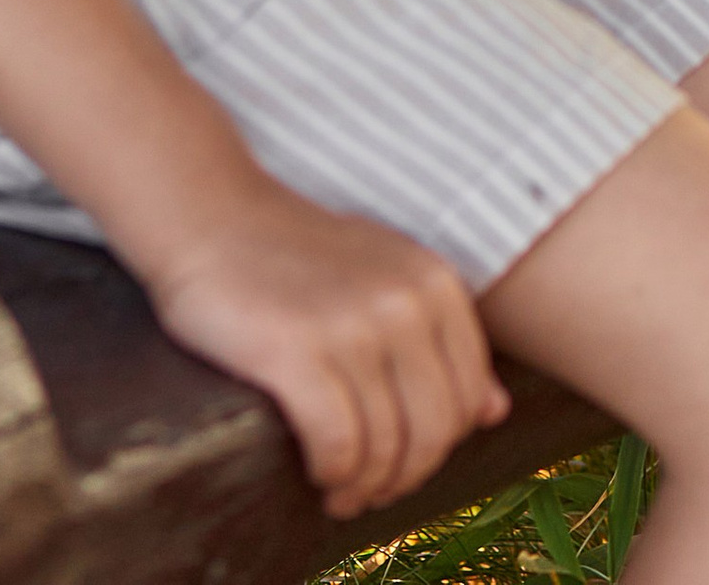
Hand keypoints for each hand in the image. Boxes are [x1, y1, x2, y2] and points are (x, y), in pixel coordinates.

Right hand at [146, 177, 509, 519]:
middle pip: (433, 433)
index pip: (468, 400)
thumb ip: (442, 340)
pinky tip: (318, 473)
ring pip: (385, 449)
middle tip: (369, 491)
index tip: (401, 461)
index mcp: (434, 282)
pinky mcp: (298, 351)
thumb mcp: (386, 278)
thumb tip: (496, 412)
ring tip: (339, 489)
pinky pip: (338, 448)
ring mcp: (353, 324)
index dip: (438, 447)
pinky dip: (332, 475)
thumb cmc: (299, 256)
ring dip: (363, 486)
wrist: (212, 216)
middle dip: (403, 477)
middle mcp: (404, 300)